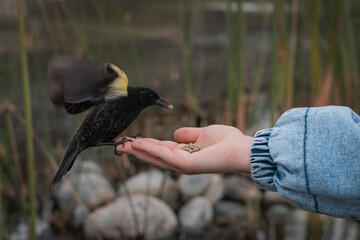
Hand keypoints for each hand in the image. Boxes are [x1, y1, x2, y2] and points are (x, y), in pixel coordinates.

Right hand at [117, 125, 252, 174]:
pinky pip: (165, 156)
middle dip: (137, 150)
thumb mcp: (202, 134)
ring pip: (156, 157)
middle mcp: (181, 162)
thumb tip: (175, 133)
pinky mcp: (187, 165)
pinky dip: (150, 150)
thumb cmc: (227, 141)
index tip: (133, 139)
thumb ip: (188, 135)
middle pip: (154, 156)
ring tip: (124, 145)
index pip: (161, 150)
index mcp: (185, 154)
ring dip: (139, 151)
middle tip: (120, 144)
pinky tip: (139, 144)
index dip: (146, 145)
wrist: (241, 149)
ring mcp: (183, 165)